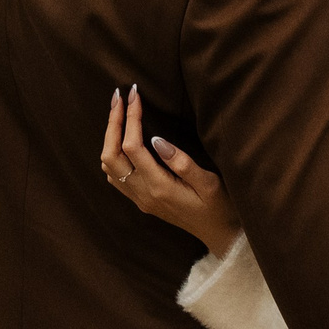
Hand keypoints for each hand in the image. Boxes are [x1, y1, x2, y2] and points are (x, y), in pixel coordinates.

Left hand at [99, 87, 242, 257]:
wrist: (219, 234)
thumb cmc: (219, 207)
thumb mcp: (209, 182)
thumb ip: (182, 162)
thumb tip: (156, 139)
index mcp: (159, 186)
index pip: (132, 146)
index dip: (130, 117)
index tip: (134, 94)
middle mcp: (143, 193)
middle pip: (111, 155)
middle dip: (112, 123)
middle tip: (118, 97)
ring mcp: (139, 199)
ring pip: (109, 166)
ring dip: (110, 137)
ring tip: (119, 113)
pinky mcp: (141, 201)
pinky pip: (115, 176)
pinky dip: (114, 154)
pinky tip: (124, 140)